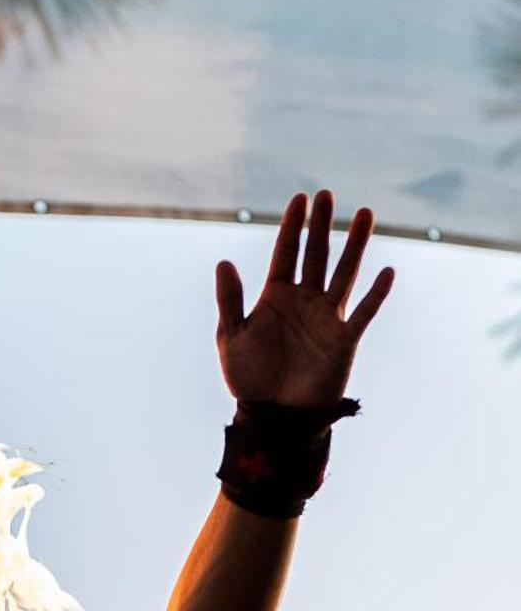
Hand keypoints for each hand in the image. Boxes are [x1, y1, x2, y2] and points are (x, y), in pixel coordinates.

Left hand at [215, 189, 395, 408]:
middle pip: (315, 255)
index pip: (285, 253)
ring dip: (355, 246)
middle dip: (321, 226)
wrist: (273, 416)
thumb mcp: (231, 337)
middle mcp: (303, 301)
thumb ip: (230, 300)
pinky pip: (363, 312)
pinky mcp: (344, 340)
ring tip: (365, 214)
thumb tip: (223, 262)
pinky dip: (376, 294)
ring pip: (343, 273)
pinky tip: (387, 271)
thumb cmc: (249, 378)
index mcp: (275, 297)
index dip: (292, 226)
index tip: (300, 199)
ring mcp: (326, 318)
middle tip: (327, 195)